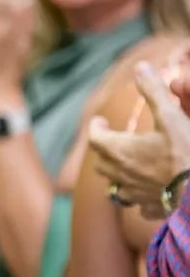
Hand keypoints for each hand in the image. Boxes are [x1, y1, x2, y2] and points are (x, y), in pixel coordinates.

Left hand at [87, 61, 189, 217]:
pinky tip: (148, 196)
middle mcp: (121, 175)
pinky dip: (140, 199)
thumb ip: (154, 92)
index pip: (95, 137)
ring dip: (119, 175)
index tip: (101, 121)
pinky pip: (139, 206)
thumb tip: (141, 67)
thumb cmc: (186, 154)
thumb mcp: (171, 117)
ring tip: (127, 167)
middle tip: (113, 141)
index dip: (97, 128)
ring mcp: (136, 195)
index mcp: (120, 151)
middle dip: (105, 150)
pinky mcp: (153, 209)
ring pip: (117, 186)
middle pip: (103, 162)